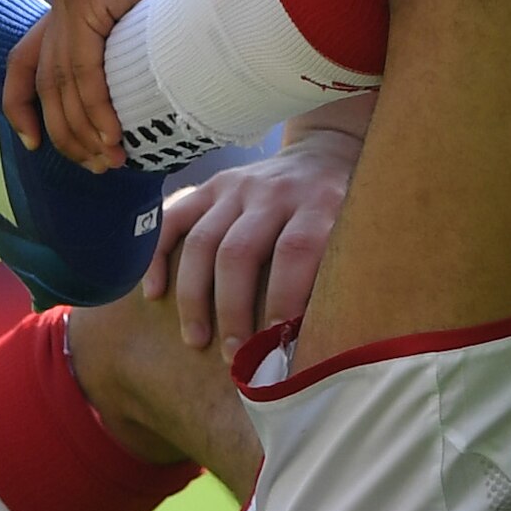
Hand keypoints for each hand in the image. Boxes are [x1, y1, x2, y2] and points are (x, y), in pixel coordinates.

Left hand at [3, 0, 216, 167]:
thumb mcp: (150, 26)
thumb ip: (122, 52)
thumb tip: (115, 114)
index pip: (26, 60)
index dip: (21, 106)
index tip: (34, 145)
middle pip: (46, 80)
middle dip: (67, 132)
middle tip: (97, 165)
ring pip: (62, 79)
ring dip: (84, 128)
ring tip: (111, 159)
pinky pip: (82, 66)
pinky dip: (95, 106)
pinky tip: (113, 133)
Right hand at [140, 127, 361, 351]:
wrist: (324, 154)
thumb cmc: (342, 212)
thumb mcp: (357, 232)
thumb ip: (343, 274)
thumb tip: (327, 345)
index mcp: (319, 203)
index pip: (296, 251)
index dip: (283, 299)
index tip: (277, 345)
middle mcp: (274, 191)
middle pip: (240, 252)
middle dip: (233, 310)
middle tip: (235, 356)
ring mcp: (238, 185)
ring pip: (203, 242)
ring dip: (195, 297)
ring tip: (197, 340)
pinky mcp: (211, 185)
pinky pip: (174, 218)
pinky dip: (157, 256)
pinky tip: (154, 294)